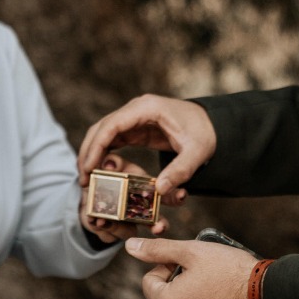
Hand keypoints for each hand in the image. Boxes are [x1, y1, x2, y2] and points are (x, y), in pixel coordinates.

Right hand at [78, 94, 216, 195]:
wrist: (216, 125)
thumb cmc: (206, 134)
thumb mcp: (197, 153)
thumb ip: (180, 171)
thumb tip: (160, 191)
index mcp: (146, 108)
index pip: (112, 125)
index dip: (96, 146)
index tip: (88, 168)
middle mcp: (136, 110)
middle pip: (101, 128)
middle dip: (88, 151)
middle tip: (82, 178)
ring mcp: (135, 118)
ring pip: (104, 134)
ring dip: (93, 153)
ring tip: (86, 178)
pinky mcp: (137, 128)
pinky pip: (114, 140)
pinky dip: (104, 154)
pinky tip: (100, 172)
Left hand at [80, 153, 182, 242]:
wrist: (88, 195)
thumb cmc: (105, 177)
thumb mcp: (110, 166)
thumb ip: (112, 163)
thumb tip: (110, 163)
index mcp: (145, 192)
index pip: (167, 196)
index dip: (176, 196)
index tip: (182, 195)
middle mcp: (140, 211)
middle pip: (156, 222)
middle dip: (160, 226)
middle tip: (159, 227)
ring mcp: (126, 224)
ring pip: (130, 232)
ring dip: (121, 229)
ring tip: (107, 221)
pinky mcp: (111, 232)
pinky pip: (109, 235)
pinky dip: (103, 228)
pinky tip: (96, 221)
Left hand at [126, 237, 268, 298]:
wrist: (267, 297)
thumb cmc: (231, 272)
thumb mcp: (192, 251)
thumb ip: (158, 250)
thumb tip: (130, 246)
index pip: (149, 281)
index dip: (167, 267)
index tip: (188, 264)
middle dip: (176, 286)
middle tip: (201, 275)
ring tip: (213, 290)